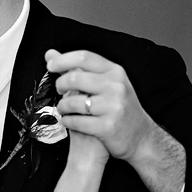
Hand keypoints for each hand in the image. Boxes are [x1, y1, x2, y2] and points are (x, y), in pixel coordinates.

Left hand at [46, 49, 154, 164]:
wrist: (141, 137)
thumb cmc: (119, 107)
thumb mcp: (106, 83)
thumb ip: (78, 68)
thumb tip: (50, 54)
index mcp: (115, 72)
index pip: (84, 57)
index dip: (62, 60)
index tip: (50, 65)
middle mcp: (116, 86)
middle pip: (75, 78)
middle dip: (60, 84)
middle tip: (59, 90)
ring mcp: (113, 107)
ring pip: (72, 102)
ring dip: (62, 106)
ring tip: (63, 109)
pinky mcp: (107, 127)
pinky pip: (76, 121)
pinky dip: (67, 121)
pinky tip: (69, 121)